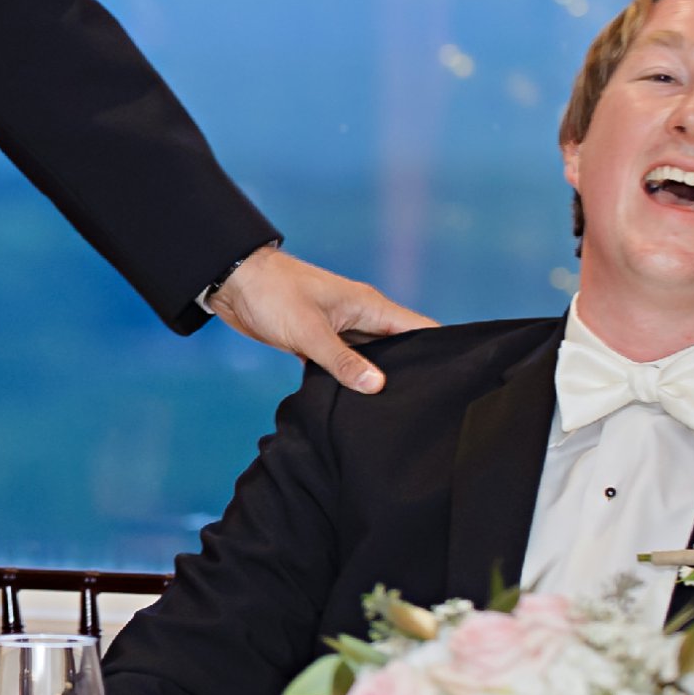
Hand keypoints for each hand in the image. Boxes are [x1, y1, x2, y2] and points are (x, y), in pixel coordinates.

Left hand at [212, 246, 434, 392]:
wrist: (233, 282)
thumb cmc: (272, 294)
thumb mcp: (308, 331)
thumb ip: (342, 360)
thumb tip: (379, 387)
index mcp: (369, 306)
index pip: (420, 328)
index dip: (443, 350)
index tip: (461, 378)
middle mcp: (360, 318)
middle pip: (401, 348)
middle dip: (413, 373)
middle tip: (430, 407)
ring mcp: (340, 330)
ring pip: (371, 359)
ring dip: (378, 380)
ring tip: (397, 412)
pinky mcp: (319, 343)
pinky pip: (344, 365)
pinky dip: (350, 380)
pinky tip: (356, 405)